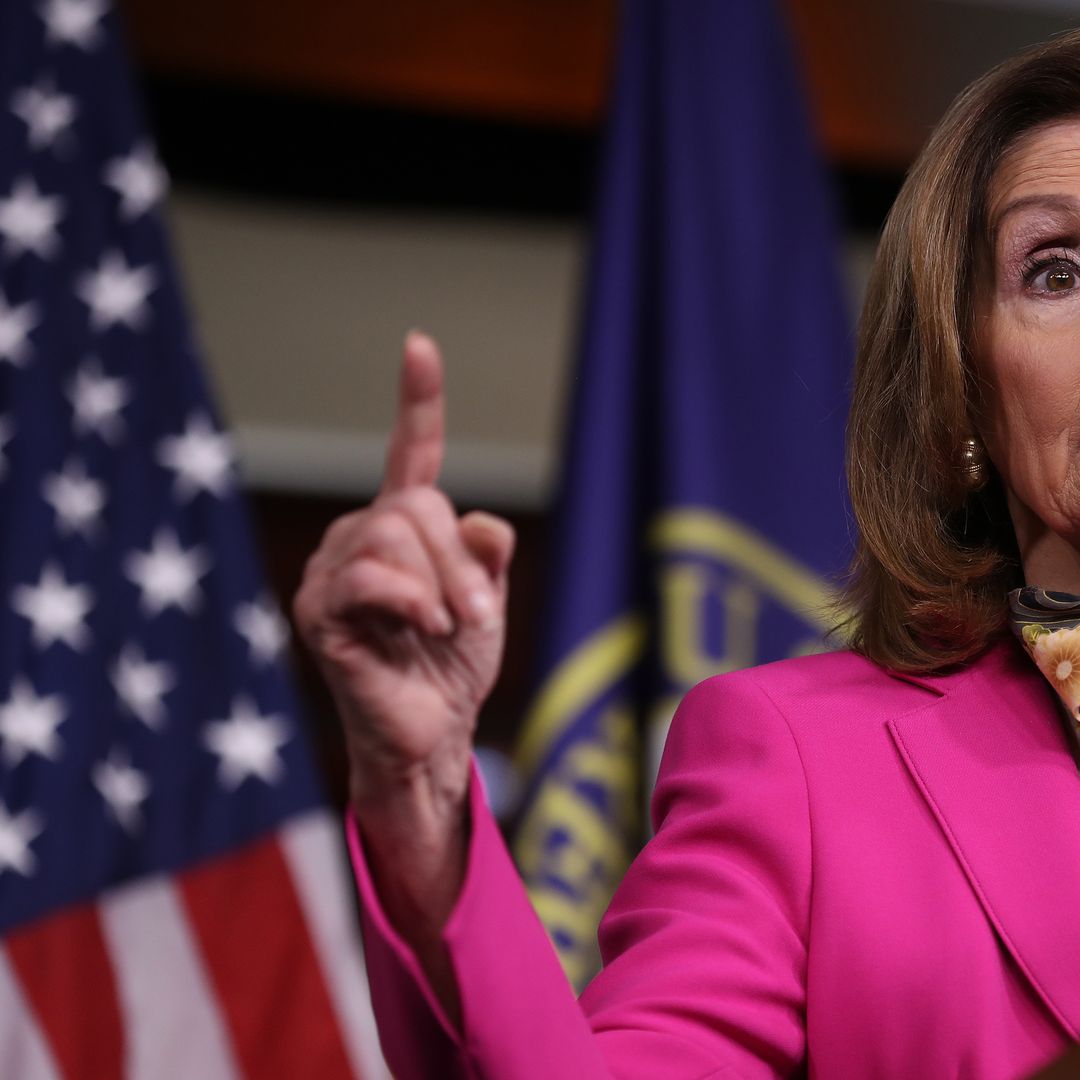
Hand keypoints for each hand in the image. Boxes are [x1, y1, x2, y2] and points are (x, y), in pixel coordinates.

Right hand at [293, 331, 514, 808]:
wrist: (434, 733)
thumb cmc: (454, 666)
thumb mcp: (487, 598)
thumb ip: (485, 551)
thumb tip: (479, 521)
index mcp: (402, 527)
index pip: (409, 453)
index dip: (417, 400)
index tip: (419, 345)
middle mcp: (358, 538)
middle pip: (416, 506)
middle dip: (460, 561)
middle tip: (476, 616)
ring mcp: (330, 572)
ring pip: (395, 534)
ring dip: (441, 587)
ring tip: (445, 630)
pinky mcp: (318, 611)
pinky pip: (370, 577)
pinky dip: (411, 600)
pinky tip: (422, 629)